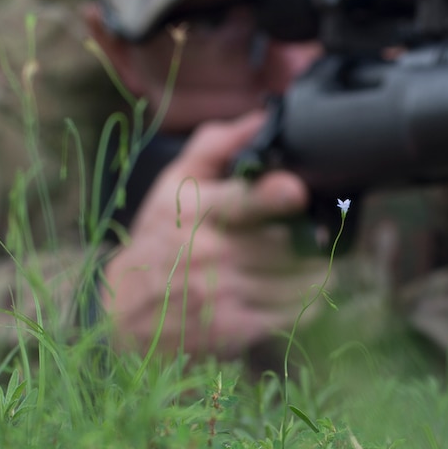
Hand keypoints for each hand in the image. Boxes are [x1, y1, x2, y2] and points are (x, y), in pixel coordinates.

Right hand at [100, 111, 328, 358]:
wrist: (125, 312)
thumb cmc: (159, 239)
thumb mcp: (173, 185)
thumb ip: (216, 145)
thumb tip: (262, 118)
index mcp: (196, 212)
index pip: (239, 202)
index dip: (273, 195)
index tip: (296, 189)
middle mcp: (209, 254)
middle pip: (283, 243)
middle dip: (312, 235)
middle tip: (322, 229)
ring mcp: (222, 295)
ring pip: (295, 280)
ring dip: (317, 268)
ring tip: (317, 258)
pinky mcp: (234, 329)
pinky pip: (291, 313)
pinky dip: (309, 299)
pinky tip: (304, 287)